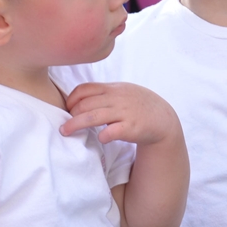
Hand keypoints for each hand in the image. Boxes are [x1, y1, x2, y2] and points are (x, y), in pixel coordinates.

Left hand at [60, 82, 179, 145]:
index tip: (67, 110)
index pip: (85, 89)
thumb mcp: (121, 92)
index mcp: (112, 88)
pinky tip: (100, 138)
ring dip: (76, 125)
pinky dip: (103, 135)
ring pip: (93, 117)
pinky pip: (113, 131)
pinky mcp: (132, 127)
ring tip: (65, 132)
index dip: (71, 99)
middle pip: (85, 104)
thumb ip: (103, 93)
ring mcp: (124, 112)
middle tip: (63, 125)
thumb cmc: (138, 105)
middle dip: (70, 115)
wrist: (162, 118)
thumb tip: (77, 98)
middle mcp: (117, 98)